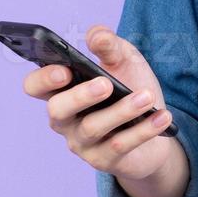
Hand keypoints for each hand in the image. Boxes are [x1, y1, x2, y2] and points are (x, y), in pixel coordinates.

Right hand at [22, 25, 174, 182]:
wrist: (155, 125)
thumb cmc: (130, 87)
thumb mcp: (124, 60)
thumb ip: (110, 45)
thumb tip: (97, 35)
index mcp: (62, 90)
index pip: (36, 86)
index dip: (44, 79)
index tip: (64, 70)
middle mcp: (65, 119)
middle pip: (58, 110)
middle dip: (81, 95)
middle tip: (105, 83)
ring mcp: (82, 142)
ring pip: (93, 128)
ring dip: (122, 110)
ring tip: (146, 97)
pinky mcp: (104, 161)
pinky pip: (120, 146)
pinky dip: (144, 130)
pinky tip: (162, 116)